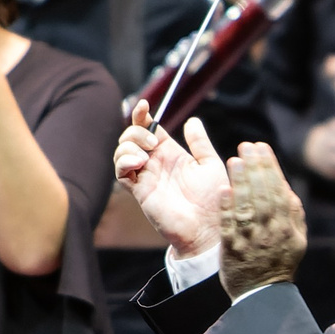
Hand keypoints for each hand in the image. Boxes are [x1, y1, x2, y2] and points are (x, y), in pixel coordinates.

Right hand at [114, 101, 231, 257]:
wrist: (208, 227)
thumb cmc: (214, 199)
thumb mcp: (210, 164)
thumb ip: (200, 143)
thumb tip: (192, 120)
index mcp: (171, 153)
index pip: (148, 128)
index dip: (142, 115)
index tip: (144, 106)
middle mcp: (155, 163)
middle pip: (131, 137)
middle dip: (136, 131)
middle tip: (153, 143)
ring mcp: (146, 176)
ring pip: (121, 151)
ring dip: (129, 146)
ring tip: (146, 155)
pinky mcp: (139, 191)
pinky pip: (121, 172)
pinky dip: (124, 162)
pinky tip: (138, 163)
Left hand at [221, 142, 306, 295]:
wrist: (262, 295)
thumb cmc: (278, 262)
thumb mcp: (296, 240)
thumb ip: (293, 214)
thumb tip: (286, 188)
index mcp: (287, 227)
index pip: (279, 191)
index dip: (270, 167)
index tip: (261, 148)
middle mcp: (271, 232)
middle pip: (264, 194)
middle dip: (256, 168)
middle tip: (247, 146)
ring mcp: (252, 241)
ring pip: (247, 207)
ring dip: (241, 183)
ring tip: (235, 160)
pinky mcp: (233, 250)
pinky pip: (230, 226)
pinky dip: (227, 208)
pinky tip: (223, 190)